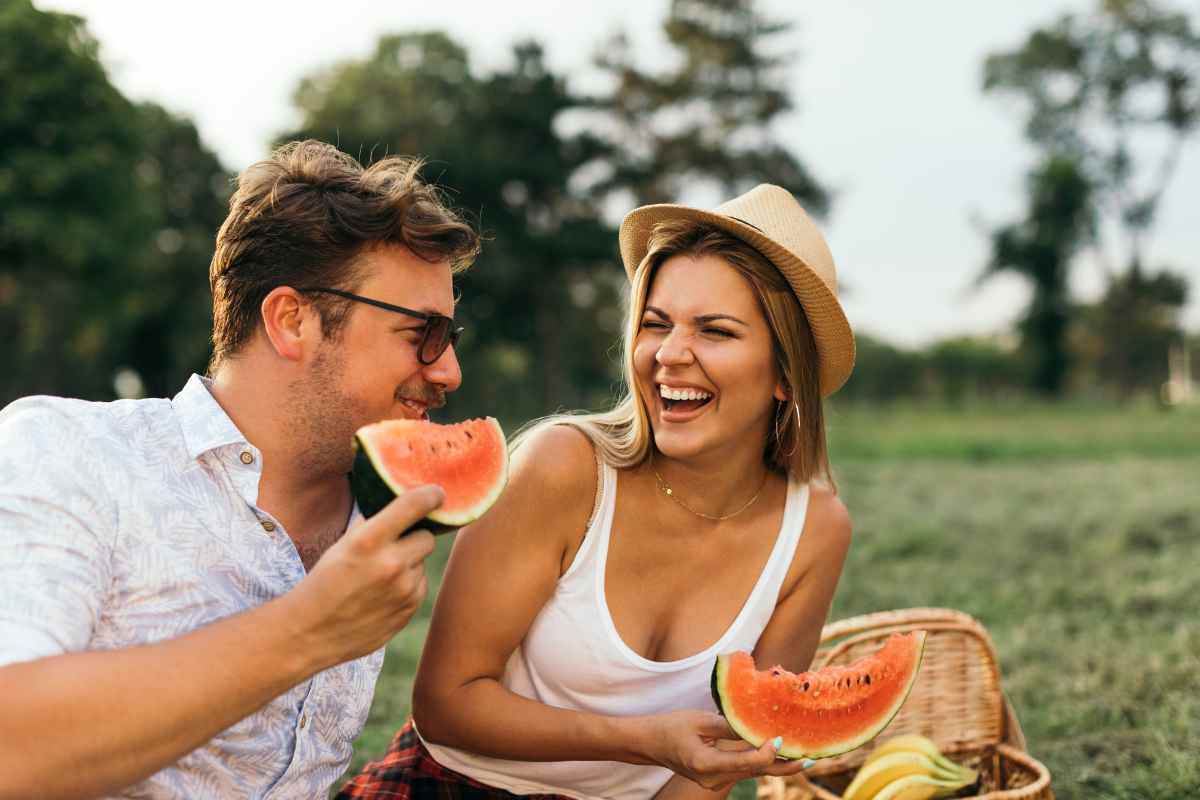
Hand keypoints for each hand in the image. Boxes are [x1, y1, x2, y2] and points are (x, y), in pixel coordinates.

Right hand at [286, 485, 443, 668]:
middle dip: (414, 538)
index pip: (413, 506)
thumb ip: (370, 526)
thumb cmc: (322, 583)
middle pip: (426, 537)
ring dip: (408, 565)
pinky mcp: (408, 611)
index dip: (430, 496)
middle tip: (394, 545)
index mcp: (368, 542)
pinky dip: (407, 587)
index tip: (437, 494)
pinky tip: (381, 595)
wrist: (308, 634)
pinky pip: (419, 587)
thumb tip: (398, 505)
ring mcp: (403, 591)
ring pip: (422, 564)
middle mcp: (390, 565)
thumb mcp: (340, 546)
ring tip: (378, 577)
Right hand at [643, 711, 812, 790]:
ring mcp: (714, 782)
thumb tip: (759, 723)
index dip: (768, 752)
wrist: (649, 743)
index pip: (746, 762)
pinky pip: (743, 770)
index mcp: (706, 764)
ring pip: (752, 773)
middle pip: (755, 773)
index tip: (782, 738)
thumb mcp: (700, 720)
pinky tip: (778, 754)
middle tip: (811, 758)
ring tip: (802, 756)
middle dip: (784, 766)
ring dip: (776, 764)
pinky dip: (761, 762)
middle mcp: (712, 779)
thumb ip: (730, 725)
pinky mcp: (717, 778)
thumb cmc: (671, 726)